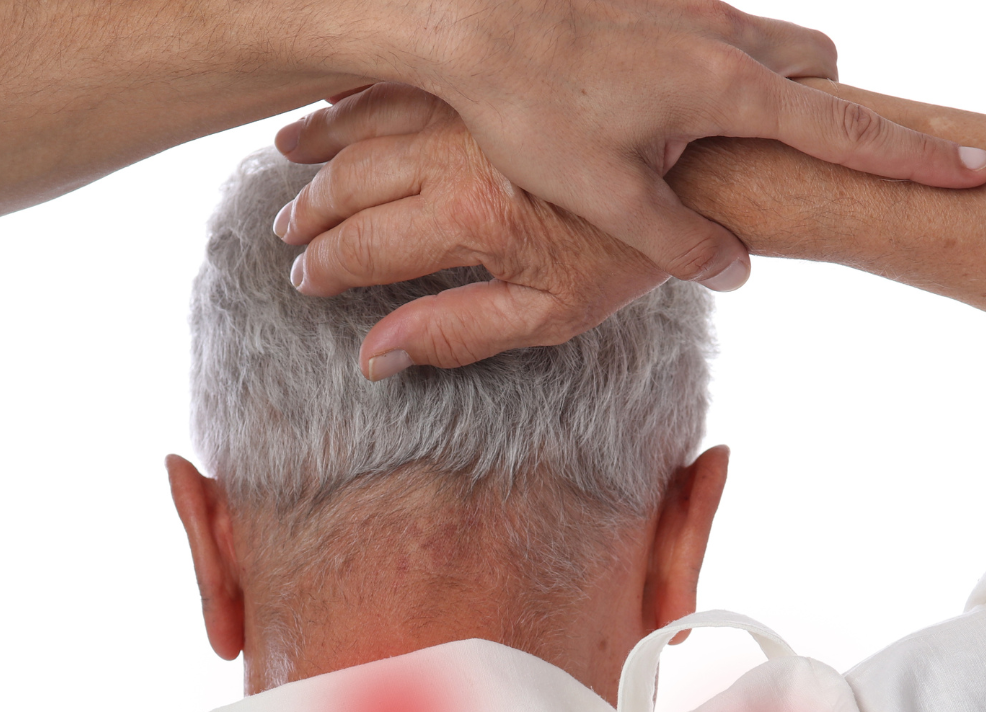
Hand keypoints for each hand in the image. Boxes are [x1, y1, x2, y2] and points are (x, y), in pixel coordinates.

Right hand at [277, 86, 672, 374]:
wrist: (699, 172)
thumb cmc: (627, 256)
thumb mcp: (549, 316)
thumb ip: (456, 334)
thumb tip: (374, 357)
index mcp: (464, 220)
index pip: (362, 248)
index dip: (325, 269)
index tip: (305, 282)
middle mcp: (456, 156)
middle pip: (354, 182)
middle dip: (311, 210)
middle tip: (286, 234)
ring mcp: (473, 109)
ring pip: (371, 119)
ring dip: (324, 144)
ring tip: (291, 160)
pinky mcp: (497, 79)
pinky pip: (409, 80)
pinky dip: (366, 92)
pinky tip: (344, 101)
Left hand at [305, 0, 985, 290]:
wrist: (466, 18)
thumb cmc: (530, 107)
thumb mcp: (607, 197)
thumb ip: (681, 240)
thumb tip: (739, 270)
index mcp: (728, 90)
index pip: (847, 130)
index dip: (913, 157)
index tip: (976, 170)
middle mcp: (725, 37)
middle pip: (821, 72)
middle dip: (840, 116)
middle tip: (834, 168)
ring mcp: (692, 10)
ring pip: (773, 47)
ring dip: (779, 93)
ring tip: (740, 151)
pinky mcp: (655, 1)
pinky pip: (720, 35)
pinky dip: (725, 74)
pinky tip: (667, 110)